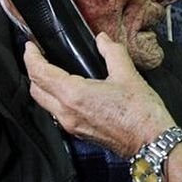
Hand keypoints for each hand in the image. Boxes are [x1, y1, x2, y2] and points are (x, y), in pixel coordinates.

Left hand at [25, 32, 174, 157]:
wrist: (151, 142)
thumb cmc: (140, 111)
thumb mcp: (128, 74)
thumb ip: (112, 52)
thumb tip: (102, 39)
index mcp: (74, 95)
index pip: (40, 74)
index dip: (31, 57)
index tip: (31, 45)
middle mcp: (66, 113)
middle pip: (36, 90)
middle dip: (33, 71)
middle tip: (39, 56)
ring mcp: (71, 125)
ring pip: (44, 103)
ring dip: (43, 86)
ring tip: (52, 71)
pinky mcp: (79, 133)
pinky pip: (57, 113)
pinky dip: (54, 99)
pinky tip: (69, 90)